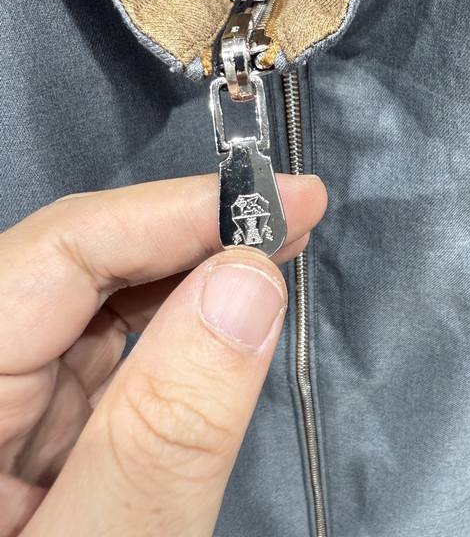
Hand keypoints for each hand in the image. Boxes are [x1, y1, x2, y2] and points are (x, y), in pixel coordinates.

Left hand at [0, 173, 326, 535]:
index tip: (282, 195)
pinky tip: (219, 323)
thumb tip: (250, 284)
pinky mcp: (24, 426)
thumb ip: (170, 429)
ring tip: (268, 257)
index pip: (59, 255)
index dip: (177, 211)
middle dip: (191, 237)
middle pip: (76, 268)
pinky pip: (103, 356)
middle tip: (288, 217)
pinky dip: (170, 336)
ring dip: (188, 281)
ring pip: (96, 307)